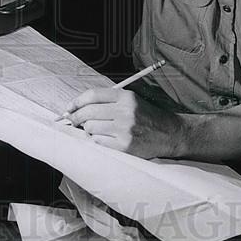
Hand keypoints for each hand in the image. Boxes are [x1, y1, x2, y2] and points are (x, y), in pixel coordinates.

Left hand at [63, 86, 183, 158]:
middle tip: (72, 119)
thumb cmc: (147, 116)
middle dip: (75, 116)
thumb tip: (79, 107)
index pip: (93, 95)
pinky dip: (97, 140)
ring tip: (93, 129)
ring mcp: (125, 129)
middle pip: (88, 112)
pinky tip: (103, 138)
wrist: (170, 133)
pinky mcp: (125, 146)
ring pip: (91, 128)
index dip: (77, 101)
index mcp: (126, 97)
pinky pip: (99, 142)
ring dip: (88, 129)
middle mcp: (125, 111)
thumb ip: (109, 101)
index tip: (70, 106)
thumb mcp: (132, 100)